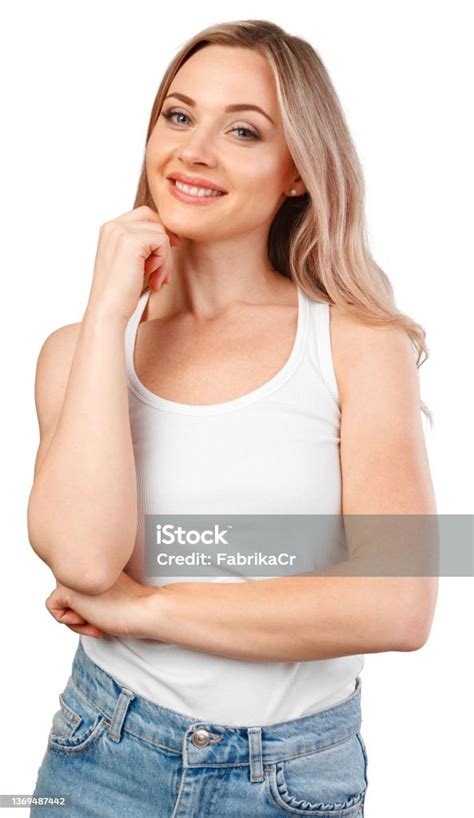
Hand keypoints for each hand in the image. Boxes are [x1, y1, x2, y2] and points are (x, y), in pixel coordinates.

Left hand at [45, 571, 156, 638]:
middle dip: (78, 608)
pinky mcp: (67, 589)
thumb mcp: (106, 590)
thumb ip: (88, 586)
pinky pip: (53, 608)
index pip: (74, 579)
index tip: (103, 609)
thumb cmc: (130, 604)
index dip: (86, 599)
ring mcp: (73, 574)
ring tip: (95, 619)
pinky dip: (69, 621)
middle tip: (98, 617)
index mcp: (94, 558)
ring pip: (58, 597)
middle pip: (64, 588)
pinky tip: (89, 620)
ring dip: (74, 616)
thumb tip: (68, 598)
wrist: (144, 609)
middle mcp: (81, 561)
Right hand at [85, 204, 181, 322]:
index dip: (160, 232)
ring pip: (161, 234)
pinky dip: (163, 263)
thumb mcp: (130, 262)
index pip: (144, 215)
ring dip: (165, 260)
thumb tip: (172, 236)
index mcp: (109, 229)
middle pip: (154, 221)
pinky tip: (153, 280)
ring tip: (156, 280)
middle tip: (165, 270)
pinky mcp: (132, 242)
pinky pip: (163, 243)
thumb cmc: (120, 293)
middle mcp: (112, 226)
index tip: (169, 251)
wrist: (108, 311)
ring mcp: (121, 232)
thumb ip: (143, 245)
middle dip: (165, 244)